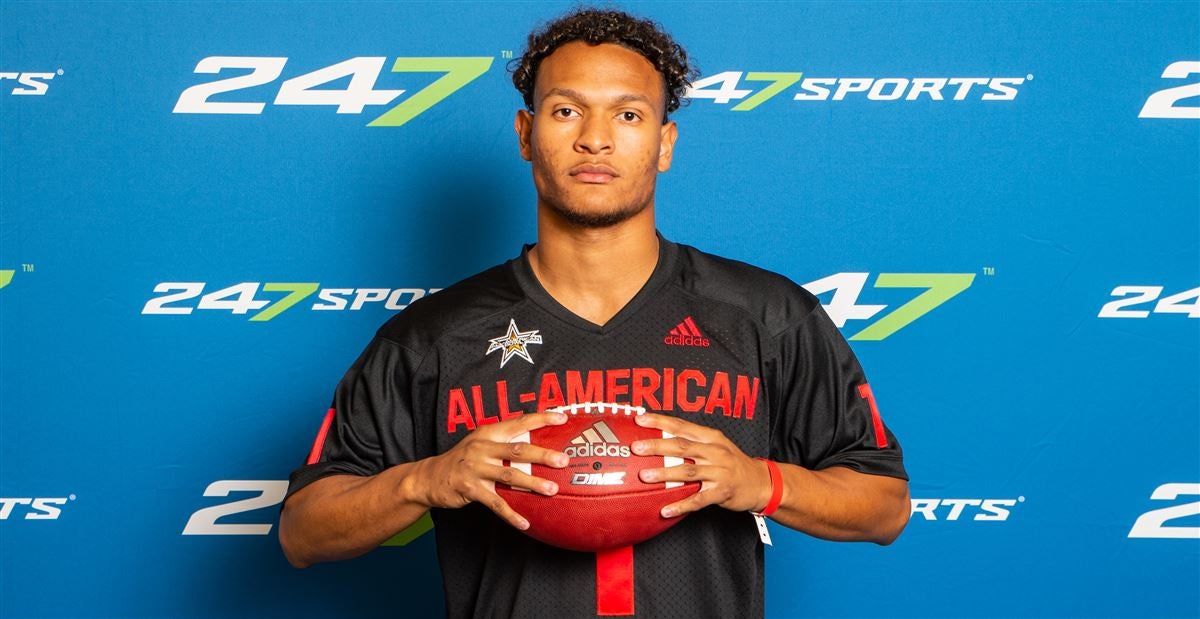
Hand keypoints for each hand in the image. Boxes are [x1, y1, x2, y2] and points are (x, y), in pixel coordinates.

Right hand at [415, 412, 568, 529]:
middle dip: (542, 454)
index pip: (518, 422)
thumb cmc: (462, 459)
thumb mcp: (480, 443)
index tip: (562, 418)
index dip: (541, 419)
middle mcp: (482, 448)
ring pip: (509, 475)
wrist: (429, 477)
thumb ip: (505, 442)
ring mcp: (475, 468)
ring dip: (533, 483)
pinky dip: (511, 514)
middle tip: (563, 460)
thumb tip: (538, 443)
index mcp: (488, 433)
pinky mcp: (470, 489)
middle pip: (517, 450)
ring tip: (552, 489)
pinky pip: (495, 503)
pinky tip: (525, 523)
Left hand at [631, 413, 771, 517]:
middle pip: (681, 446)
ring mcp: (719, 472)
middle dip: (657, 446)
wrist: (760, 482)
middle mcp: (715, 452)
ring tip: (644, 476)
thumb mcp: (716, 445)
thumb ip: (692, 440)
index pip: (681, 426)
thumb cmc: (732, 462)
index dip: (660, 422)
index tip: (640, 419)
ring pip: (688, 472)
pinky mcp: (722, 492)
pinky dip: (681, 505)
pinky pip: (698, 500)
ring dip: (664, 474)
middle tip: (636, 448)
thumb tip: (660, 436)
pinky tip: (665, 510)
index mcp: (710, 437)